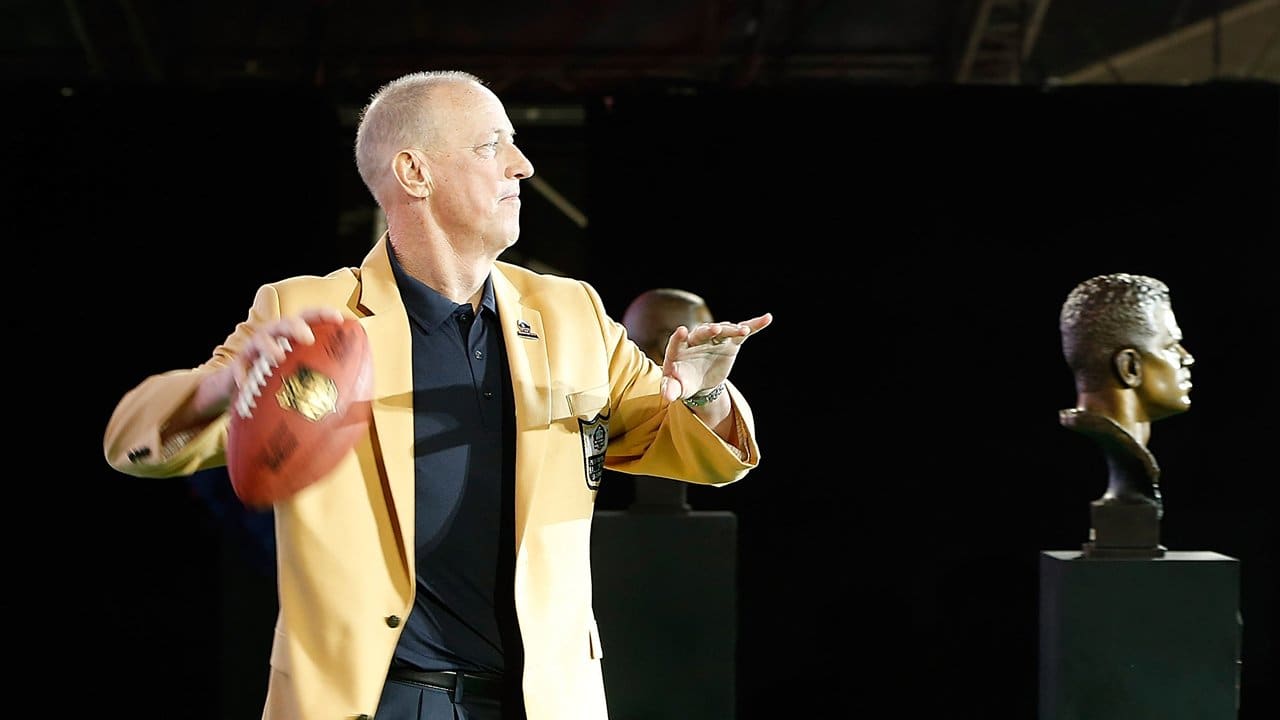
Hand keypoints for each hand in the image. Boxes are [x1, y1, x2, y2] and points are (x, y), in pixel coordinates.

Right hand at [176, 307, 347, 436]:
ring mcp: (254, 349)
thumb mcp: (301, 380)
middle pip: (286, 323)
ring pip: (261, 340)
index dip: (323, 315)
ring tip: (277, 357)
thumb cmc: (279, 383)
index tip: (339, 319)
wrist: (243, 391)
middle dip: (297, 327)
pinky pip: (238, 369)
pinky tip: (245, 386)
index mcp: (293, 338)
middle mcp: (274, 337)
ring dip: (270, 347)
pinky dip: (243, 376)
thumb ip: (324, 386)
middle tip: (308, 338)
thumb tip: (359, 407)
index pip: (309, 320)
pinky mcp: (238, 364)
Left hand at [659, 313, 772, 402]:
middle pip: (702, 332)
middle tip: (715, 329)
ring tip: (744, 330)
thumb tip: (667, 397)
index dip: (679, 337)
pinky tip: (767, 319)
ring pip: (724, 331)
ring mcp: (715, 338)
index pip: (677, 341)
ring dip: (733, 329)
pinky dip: (754, 326)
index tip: (682, 331)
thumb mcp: (676, 388)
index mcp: (679, 349)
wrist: (699, 381)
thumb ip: (670, 389)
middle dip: (709, 330)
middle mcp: (697, 339)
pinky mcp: (730, 342)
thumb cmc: (683, 382)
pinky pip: (742, 332)